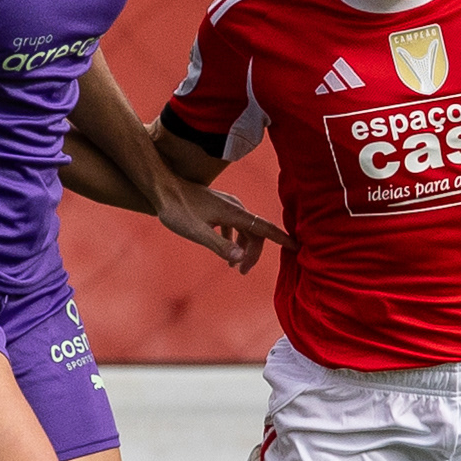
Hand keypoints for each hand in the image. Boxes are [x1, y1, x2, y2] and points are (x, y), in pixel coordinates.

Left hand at [153, 172, 291, 274]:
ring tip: (234, 266)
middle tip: (241, 272)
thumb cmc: (176, 210)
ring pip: (246, 228)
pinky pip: (236, 224)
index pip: (264, 228)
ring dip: (244, 247)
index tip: (297, 247)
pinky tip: (227, 249)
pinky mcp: (219, 206)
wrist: (163, 188)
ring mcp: (227, 206)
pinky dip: (236, 238)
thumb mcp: (196, 232)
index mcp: (233, 213)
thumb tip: (241, 259)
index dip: (282, 239)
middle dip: (254, 253)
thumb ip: (219, 245)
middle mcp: (235, 207)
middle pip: (256, 232)